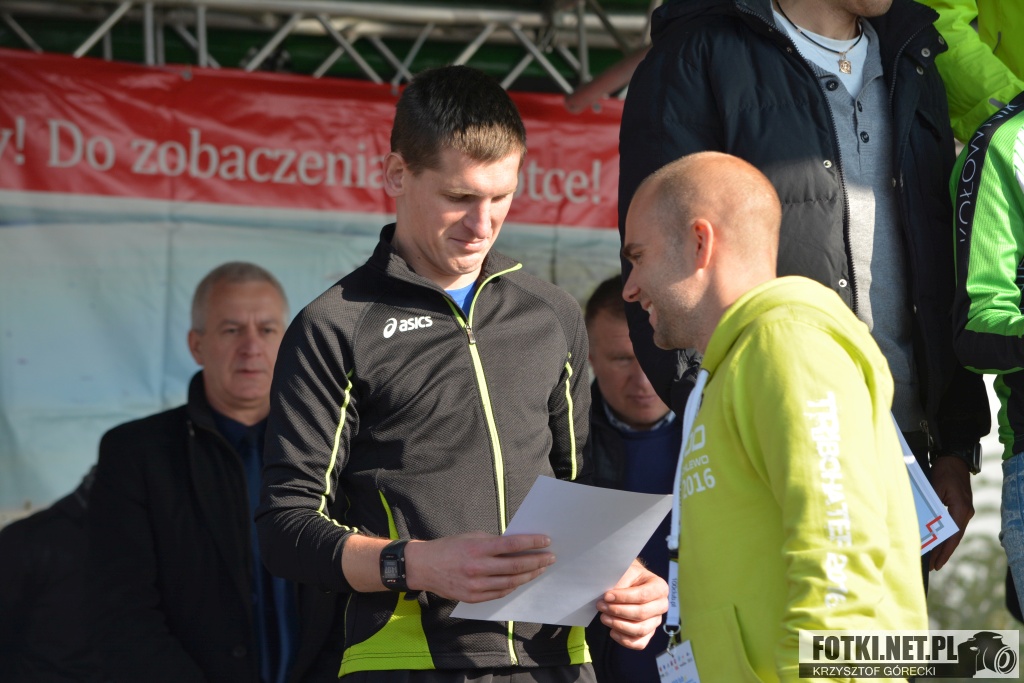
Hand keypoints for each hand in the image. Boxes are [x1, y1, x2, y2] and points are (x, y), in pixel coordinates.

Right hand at [405, 532, 553, 602]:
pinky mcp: (473, 598)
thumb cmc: (448, 548)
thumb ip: (493, 543)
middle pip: (516, 566)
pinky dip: (513, 586)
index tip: (546, 540)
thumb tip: (516, 545)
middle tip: (550, 557)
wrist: (423, 567)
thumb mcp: (471, 538)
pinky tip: (522, 579)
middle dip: (537, 561)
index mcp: (478, 549)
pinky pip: (499, 593)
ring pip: (511, 582)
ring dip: (529, 575)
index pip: (512, 545)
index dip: (532, 542)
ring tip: (540, 569)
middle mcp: (478, 568)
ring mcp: (476, 586)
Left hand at [596, 559, 667, 649]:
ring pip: (640, 630)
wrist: (630, 582)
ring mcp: (656, 621)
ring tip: (604, 617)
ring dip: (619, 625)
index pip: (643, 596)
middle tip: (601, 606)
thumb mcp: (626, 571)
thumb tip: (610, 597)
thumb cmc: (628, 575)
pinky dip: (624, 640)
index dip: (623, 598)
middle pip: (642, 614)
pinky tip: (612, 631)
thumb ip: (621, 582)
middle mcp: (661, 605)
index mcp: (660, 587)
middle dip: (618, 611)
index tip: (606, 596)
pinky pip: (639, 643)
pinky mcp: (648, 633)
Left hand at [928, 456, 973, 570]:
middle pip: (954, 538)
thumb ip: (931, 505)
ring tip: (933, 559)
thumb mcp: (935, 487)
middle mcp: (965, 513)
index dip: (944, 551)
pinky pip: (952, 526)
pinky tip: (937, 542)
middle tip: (932, 566)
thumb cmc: (944, 471)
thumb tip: (923, 522)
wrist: (954, 459)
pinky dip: (945, 536)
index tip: (937, 563)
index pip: (953, 536)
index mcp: (961, 510)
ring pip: (953, 533)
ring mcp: (963, 511)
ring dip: (943, 546)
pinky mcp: (959, 508)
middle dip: (943, 553)